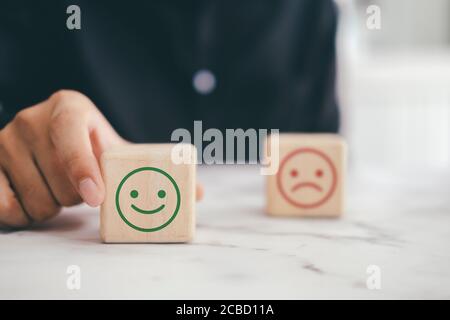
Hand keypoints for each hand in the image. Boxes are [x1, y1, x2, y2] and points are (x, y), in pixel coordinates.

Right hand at [0, 90, 203, 227]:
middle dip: (78, 195)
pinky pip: (4, 207)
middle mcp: (30, 118)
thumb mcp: (118, 149)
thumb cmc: (91, 147)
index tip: (97, 197)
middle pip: (57, 178)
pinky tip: (36, 200)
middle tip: (85, 188)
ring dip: (55, 207)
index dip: (83, 167)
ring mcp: (3, 141)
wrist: (52, 142)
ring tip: (61, 190)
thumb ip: (154, 167)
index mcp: (68, 106)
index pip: (71, 135)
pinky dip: (25, 215)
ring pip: (35, 198)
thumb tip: (197, 192)